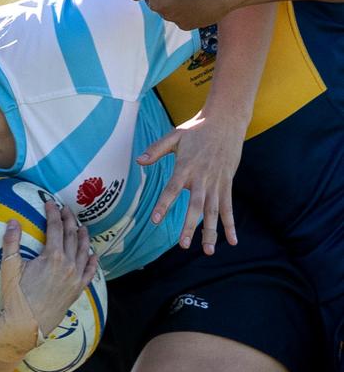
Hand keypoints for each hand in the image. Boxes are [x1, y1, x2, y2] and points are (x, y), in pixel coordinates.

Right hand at [3, 203, 97, 335]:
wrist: (26, 325)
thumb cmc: (16, 296)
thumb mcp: (10, 267)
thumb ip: (11, 241)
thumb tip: (13, 221)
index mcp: (53, 256)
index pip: (55, 228)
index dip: (53, 213)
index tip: (50, 203)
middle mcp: (68, 265)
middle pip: (72, 236)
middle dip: (69, 220)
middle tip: (66, 209)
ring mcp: (75, 278)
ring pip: (84, 252)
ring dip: (83, 237)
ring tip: (82, 227)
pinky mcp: (77, 290)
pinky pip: (90, 273)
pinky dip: (93, 262)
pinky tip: (94, 255)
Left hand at [136, 111, 244, 254]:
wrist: (226, 121)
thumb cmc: (197, 129)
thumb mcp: (174, 136)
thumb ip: (156, 149)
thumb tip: (138, 161)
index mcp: (186, 166)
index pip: (172, 189)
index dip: (163, 205)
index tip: (155, 220)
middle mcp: (202, 177)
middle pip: (195, 206)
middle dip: (190, 226)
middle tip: (183, 245)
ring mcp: (216, 182)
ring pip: (214, 211)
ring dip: (211, 231)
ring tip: (207, 251)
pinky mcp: (227, 183)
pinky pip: (228, 207)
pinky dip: (230, 224)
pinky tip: (232, 241)